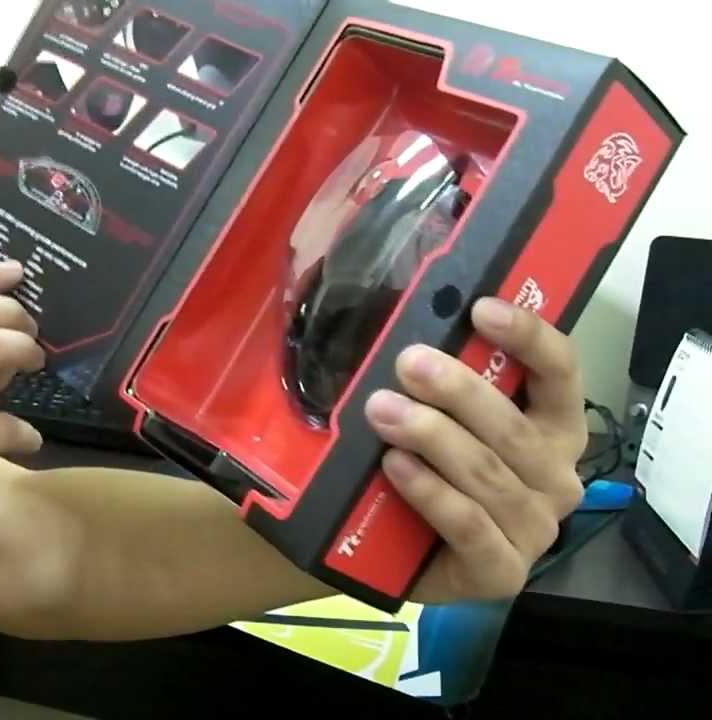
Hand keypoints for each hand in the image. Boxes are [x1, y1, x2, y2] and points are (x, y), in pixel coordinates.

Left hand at [365, 298, 587, 603]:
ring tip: (381, 410)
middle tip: (408, 363)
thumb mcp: (441, 419)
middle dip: (458, 390)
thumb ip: (441, 381)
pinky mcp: (502, 572)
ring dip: (432, 436)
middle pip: (514, 426)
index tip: (481, 308)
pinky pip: (468, 525)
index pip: (560, 373)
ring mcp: (534, 529)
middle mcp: (556, 477)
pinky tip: (395, 466)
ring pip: (488, 474)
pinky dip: (430, 492)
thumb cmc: (428, 470)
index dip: (528, 337)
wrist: (398, 553)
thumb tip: (409, 328)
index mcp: (555, 427)